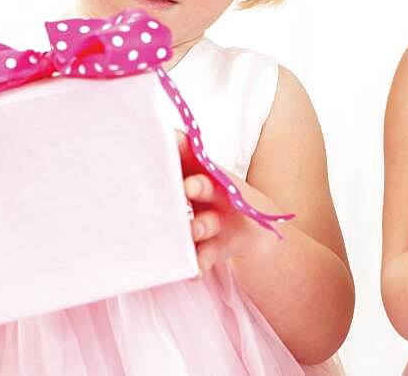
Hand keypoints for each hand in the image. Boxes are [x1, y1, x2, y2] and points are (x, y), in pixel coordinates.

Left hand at [178, 134, 280, 271]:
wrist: (251, 225)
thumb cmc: (210, 193)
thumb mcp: (200, 173)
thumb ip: (180, 157)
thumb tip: (156, 134)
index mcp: (206, 171)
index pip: (194, 156)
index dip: (184, 148)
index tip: (171, 139)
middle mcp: (216, 193)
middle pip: (207, 186)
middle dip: (198, 186)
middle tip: (188, 187)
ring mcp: (219, 221)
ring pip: (207, 224)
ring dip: (199, 227)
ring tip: (192, 230)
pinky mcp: (219, 247)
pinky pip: (208, 257)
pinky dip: (201, 264)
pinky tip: (193, 272)